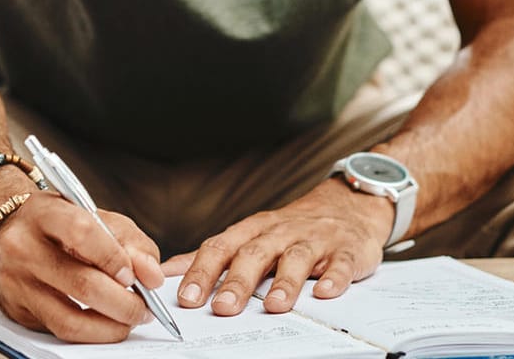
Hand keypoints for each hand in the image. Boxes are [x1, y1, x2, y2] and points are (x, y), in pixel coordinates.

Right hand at [0, 193, 165, 342]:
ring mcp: (15, 282)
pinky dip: (91, 333)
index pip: (82, 233)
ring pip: (69, 319)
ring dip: (110, 327)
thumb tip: (151, 276)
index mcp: (42, 214)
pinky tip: (105, 324)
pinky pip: (60, 332)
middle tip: (143, 308)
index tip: (136, 276)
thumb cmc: (55, 224)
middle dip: (124, 303)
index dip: (115, 258)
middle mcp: (22, 247)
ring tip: (129, 320)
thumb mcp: (92, 215)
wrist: (3, 233)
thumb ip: (128, 240)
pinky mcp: (16, 310)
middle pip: (81, 284)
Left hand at [162, 179, 393, 315]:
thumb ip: (212, 254)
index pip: (220, 248)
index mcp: (252, 231)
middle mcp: (279, 232)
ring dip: (284, 282)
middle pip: (254, 254)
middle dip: (237, 281)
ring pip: (296, 258)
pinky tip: (325, 292)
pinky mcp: (345, 250)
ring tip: (274, 307)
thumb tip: (167, 271)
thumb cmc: (289, 228)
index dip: (201, 272)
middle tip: (222, 308)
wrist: (346, 206)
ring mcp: (313, 240)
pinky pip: (340, 263)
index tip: (185, 297)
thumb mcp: (249, 235)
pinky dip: (333, 277)